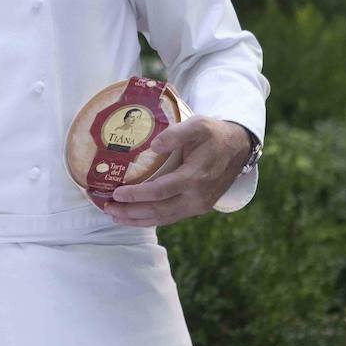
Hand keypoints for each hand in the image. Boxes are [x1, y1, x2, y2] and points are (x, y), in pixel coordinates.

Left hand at [103, 117, 249, 226]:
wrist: (238, 148)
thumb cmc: (214, 134)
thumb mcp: (198, 125)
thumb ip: (176, 133)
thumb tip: (154, 145)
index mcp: (195, 178)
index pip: (160, 191)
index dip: (137, 194)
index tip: (116, 192)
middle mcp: (197, 197)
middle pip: (158, 211)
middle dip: (130, 212)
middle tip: (107, 208)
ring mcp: (198, 206)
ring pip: (163, 218)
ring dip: (137, 219)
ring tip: (115, 215)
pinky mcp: (197, 208)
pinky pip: (170, 217)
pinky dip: (150, 219)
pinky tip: (134, 217)